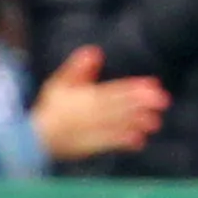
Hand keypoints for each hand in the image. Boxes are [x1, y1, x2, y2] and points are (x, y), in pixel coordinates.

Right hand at [28, 43, 168, 158]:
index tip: (152, 85)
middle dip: (141, 104)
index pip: (113, 90)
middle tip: (163, 100)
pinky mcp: (89, 146)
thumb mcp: (60, 83)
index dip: (133, 88)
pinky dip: (122, 142)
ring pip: (116, 125)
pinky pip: (107, 143)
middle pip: (118, 107)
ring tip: (155, 122)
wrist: (35, 137)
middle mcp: (89, 113)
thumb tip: (94, 51)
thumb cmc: (51, 108)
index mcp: (85, 97)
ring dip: (136, 123)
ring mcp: (90, 130)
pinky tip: (139, 140)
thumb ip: (77, 68)